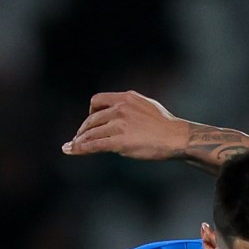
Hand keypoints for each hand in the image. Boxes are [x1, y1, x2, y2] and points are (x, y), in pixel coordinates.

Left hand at [63, 91, 187, 161]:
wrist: (176, 137)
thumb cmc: (166, 125)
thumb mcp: (146, 105)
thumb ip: (129, 106)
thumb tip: (119, 112)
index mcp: (126, 98)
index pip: (97, 100)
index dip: (90, 111)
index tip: (91, 120)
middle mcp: (120, 109)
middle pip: (92, 119)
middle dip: (83, 130)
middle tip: (79, 138)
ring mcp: (119, 125)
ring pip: (91, 133)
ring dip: (80, 141)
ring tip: (72, 147)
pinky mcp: (119, 141)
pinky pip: (94, 144)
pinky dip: (81, 148)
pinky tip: (73, 150)